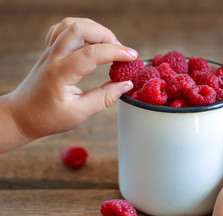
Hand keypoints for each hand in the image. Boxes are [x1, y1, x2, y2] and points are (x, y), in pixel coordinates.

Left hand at [7, 17, 135, 140]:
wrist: (22, 115)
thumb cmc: (48, 117)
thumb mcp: (79, 113)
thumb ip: (104, 98)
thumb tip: (126, 84)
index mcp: (60, 74)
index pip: (91, 54)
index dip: (116, 52)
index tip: (132, 58)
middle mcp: (54, 57)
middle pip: (80, 29)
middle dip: (106, 34)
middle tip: (120, 50)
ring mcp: (50, 51)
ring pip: (72, 24)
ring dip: (94, 29)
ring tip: (108, 45)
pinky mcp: (50, 50)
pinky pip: (63, 29)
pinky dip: (81, 29)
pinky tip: (90, 42)